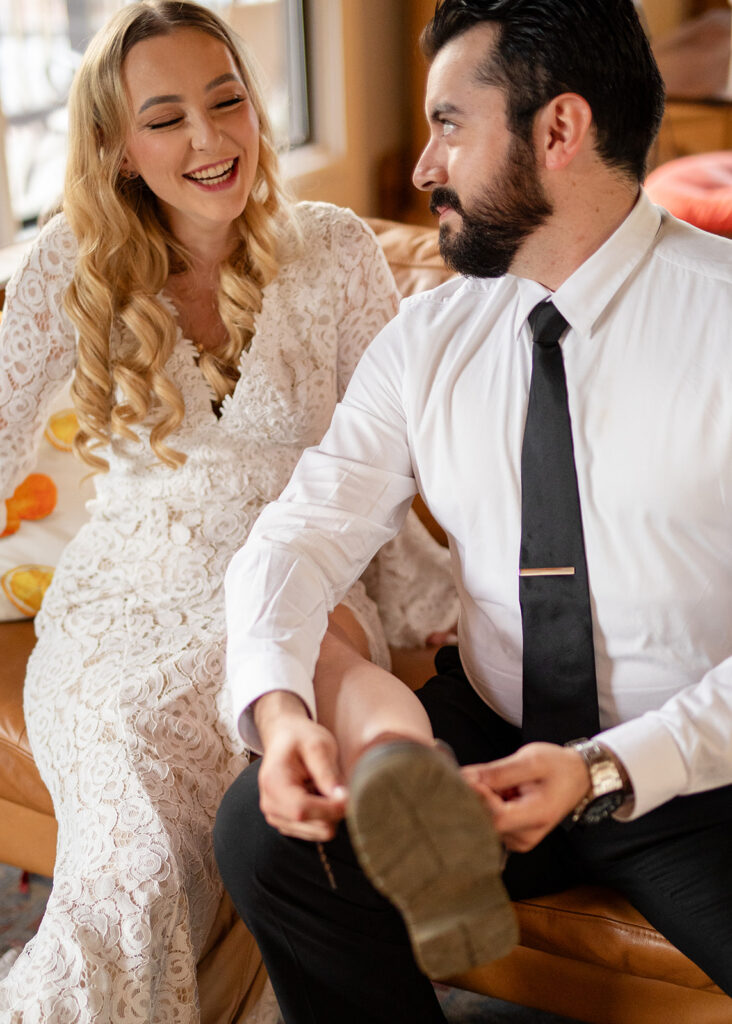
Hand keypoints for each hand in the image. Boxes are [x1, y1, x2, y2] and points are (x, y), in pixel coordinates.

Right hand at [255, 691, 346, 841]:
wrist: (284, 738)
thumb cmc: (300, 738)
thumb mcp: (317, 745)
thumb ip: (327, 773)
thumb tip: (341, 799)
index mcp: (273, 783)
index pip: (302, 810)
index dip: (331, 808)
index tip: (349, 796)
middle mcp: (270, 805)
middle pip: (315, 827)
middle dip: (334, 810)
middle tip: (336, 786)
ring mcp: (277, 817)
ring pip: (319, 833)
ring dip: (329, 813)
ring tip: (323, 788)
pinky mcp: (287, 824)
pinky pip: (316, 832)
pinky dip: (323, 816)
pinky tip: (318, 795)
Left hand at [462, 743, 589, 851]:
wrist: (577, 778)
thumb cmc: (558, 767)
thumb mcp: (532, 760)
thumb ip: (499, 772)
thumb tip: (466, 778)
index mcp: (538, 816)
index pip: (496, 816)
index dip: (480, 797)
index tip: (473, 776)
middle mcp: (527, 836)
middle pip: (486, 821)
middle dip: (479, 797)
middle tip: (487, 775)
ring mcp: (519, 840)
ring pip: (484, 821)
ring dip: (485, 800)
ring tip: (506, 785)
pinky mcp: (512, 837)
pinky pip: (489, 822)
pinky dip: (490, 806)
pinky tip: (504, 794)